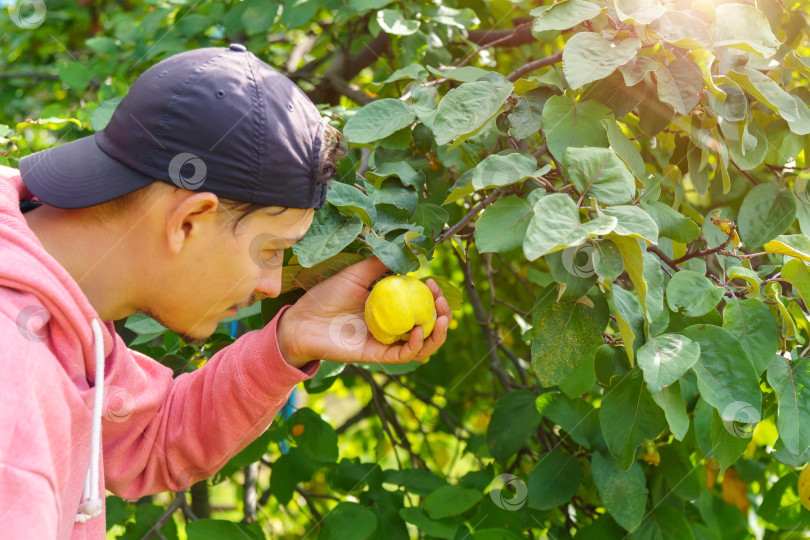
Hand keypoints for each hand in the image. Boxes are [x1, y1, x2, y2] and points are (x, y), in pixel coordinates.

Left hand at [276, 256, 451, 367]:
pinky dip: (416, 344)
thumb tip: (403, 247)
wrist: (301, 320)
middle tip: (441, 299)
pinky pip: (403, 355)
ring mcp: (385, 342)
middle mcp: (391, 327)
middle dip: (442, 314)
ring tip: (443, 317)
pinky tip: (419, 329)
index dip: (433, 297)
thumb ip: (378, 264)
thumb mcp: (355, 274)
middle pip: (428, 328)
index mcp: (389, 309)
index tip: (433, 282)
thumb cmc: (324, 297)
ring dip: (437, 334)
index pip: (421, 307)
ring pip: (422, 346)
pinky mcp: (376, 355)